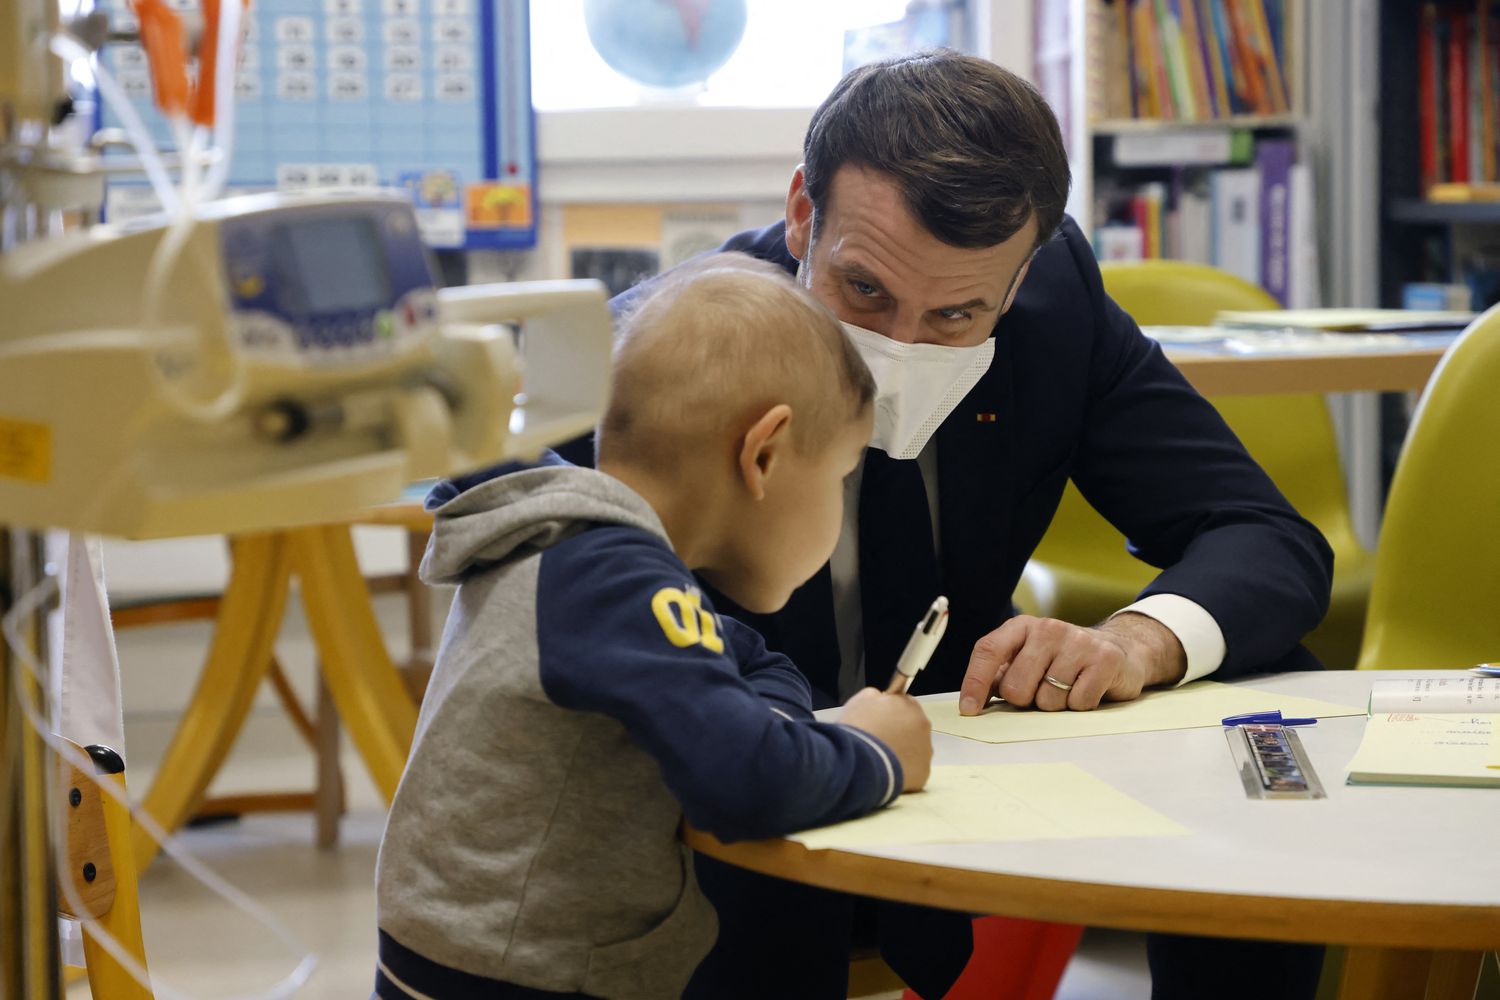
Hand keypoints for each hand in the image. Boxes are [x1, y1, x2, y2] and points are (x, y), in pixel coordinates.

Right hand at [838, 687, 932, 791]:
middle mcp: (924, 728)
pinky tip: (886, 771)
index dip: (890, 711)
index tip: (878, 720)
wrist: (860, 763)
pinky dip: (902, 770)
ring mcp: (926, 753)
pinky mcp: (923, 774)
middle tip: (879, 740)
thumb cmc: (860, 728)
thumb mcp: (862, 699)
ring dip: (902, 751)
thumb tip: (882, 700)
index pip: (905, 704)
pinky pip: (913, 770)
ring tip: (881, 758)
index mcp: (911, 706)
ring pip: (915, 750)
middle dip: (899, 731)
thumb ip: (877, 696)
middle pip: (912, 727)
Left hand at [957, 612, 1185, 715]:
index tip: (969, 710)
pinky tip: (1087, 688)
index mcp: (1022, 627)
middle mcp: (1048, 629)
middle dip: (1026, 700)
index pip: (987, 651)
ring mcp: (1078, 642)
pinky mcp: (1105, 659)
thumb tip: (973, 702)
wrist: (1120, 650)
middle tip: (1043, 689)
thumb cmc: (1064, 660)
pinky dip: (1080, 705)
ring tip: (1068, 687)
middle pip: (1016, 687)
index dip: (975, 683)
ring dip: (1055, 704)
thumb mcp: (1029, 659)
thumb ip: (1001, 675)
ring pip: (1047, 700)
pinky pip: (1078, 703)